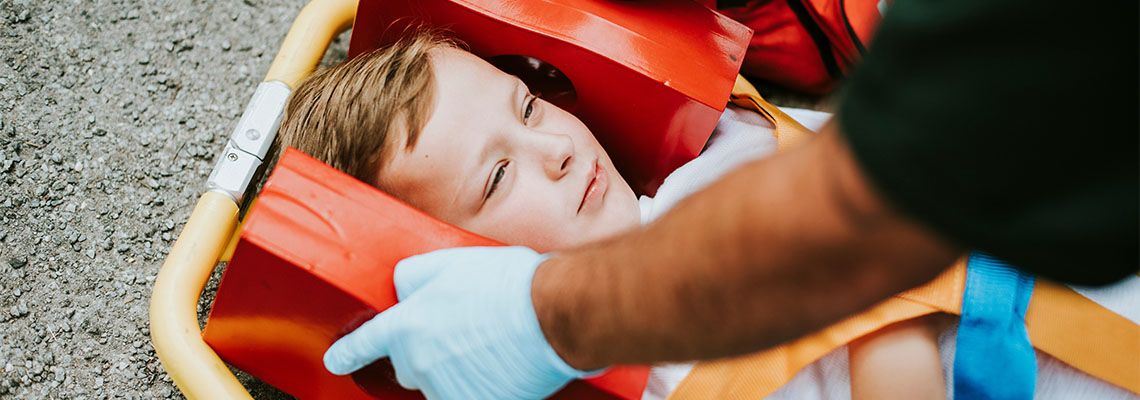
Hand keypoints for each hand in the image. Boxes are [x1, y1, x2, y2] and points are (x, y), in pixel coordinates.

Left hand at [323, 246, 593, 398]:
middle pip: (412, 365)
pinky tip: (504, 366)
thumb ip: (414, 275)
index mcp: (406, 326)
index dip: (348, 352)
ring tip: (493, 346)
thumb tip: (401, 286)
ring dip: (459, 371)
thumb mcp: (449, 262)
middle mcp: (418, 363)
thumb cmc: (508, 284)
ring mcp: (446, 390)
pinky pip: (470, 397)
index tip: (336, 360)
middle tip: (467, 331)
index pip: (365, 343)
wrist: (550, 315)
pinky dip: (483, 387)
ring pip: (443, 384)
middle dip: (431, 351)